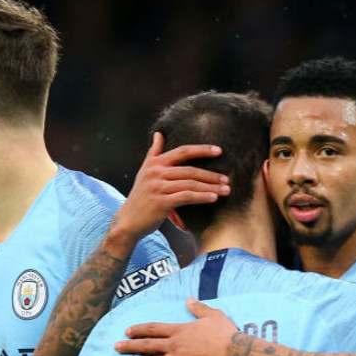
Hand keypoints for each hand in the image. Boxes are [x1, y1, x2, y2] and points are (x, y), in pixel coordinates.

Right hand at [111, 132, 229, 240]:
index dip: (202, 150)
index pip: (182, 152)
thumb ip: (154, 153)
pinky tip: (213, 198)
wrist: (128, 221)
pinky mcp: (161, 202)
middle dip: (211, 174)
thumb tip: (159, 134)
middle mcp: (156, 173)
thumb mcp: (144, 172)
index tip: (219, 151)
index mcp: (155, 163)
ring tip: (225, 190)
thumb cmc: (141, 197)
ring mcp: (158, 187)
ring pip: (190, 184)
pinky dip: (202, 197)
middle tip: (227, 179)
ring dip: (211, 187)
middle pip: (190, 170)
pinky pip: (186, 197)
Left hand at [115, 298, 238, 355]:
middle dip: (129, 347)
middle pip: (146, 346)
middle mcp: (174, 346)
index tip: (127, 331)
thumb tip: (188, 300)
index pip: (153, 329)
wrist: (235, 354)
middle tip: (115, 348)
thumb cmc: (226, 334)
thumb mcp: (213, 315)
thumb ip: (198, 308)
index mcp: (179, 330)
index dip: (138, 330)